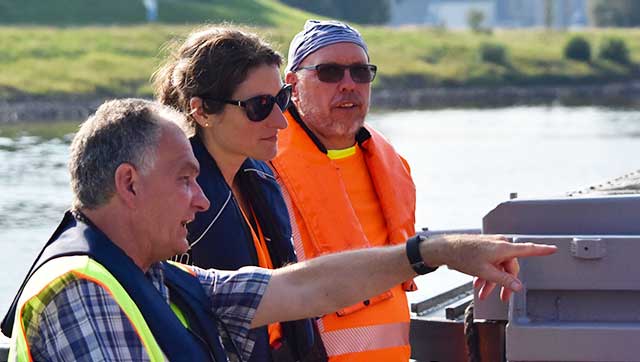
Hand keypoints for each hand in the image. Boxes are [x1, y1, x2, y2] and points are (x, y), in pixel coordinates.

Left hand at [421, 234, 556, 301]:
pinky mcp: (484, 249)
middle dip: (504, 283)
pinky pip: (491, 264)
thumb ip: (504, 280)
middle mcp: (500, 244)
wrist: (446, 249)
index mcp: (503, 248)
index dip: (542, 250)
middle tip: (503, 298)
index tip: (553, 249)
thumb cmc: (463, 256)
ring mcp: (492, 246)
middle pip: (510, 267)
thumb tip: (518, 287)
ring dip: (492, 281)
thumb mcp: (485, 272)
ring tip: (483, 293)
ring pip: (499, 267)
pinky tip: (478, 284)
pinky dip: (486, 274)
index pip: (528, 250)